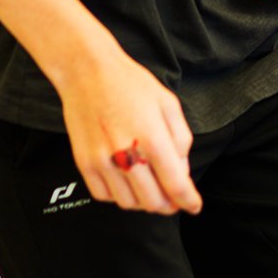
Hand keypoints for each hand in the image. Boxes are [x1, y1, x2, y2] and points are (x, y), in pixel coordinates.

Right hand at [58, 41, 199, 216]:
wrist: (87, 71)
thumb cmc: (129, 84)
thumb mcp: (168, 104)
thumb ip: (181, 140)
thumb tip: (180, 171)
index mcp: (153, 137)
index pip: (176, 185)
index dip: (189, 201)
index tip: (194, 206)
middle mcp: (126, 154)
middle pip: (153, 202)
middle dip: (167, 205)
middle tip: (172, 197)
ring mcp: (102, 161)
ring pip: (128, 203)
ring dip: (143, 201)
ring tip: (148, 185)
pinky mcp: (84, 163)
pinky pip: (104, 196)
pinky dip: (118, 195)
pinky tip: (125, 179)